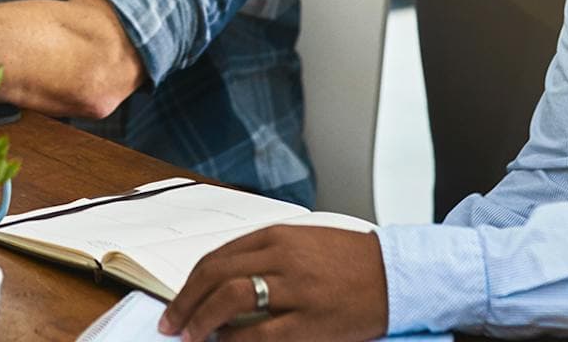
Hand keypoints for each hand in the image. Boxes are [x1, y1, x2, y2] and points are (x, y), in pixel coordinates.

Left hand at [159, 225, 387, 340]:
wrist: (396, 274)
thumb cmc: (350, 260)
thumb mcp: (303, 243)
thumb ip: (264, 256)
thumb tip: (222, 281)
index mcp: (278, 236)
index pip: (217, 256)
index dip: (190, 282)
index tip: (176, 300)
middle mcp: (282, 257)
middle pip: (216, 275)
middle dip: (186, 301)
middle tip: (171, 322)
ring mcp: (295, 289)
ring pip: (230, 299)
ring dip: (201, 319)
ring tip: (190, 335)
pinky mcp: (310, 321)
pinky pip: (260, 334)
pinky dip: (235, 341)